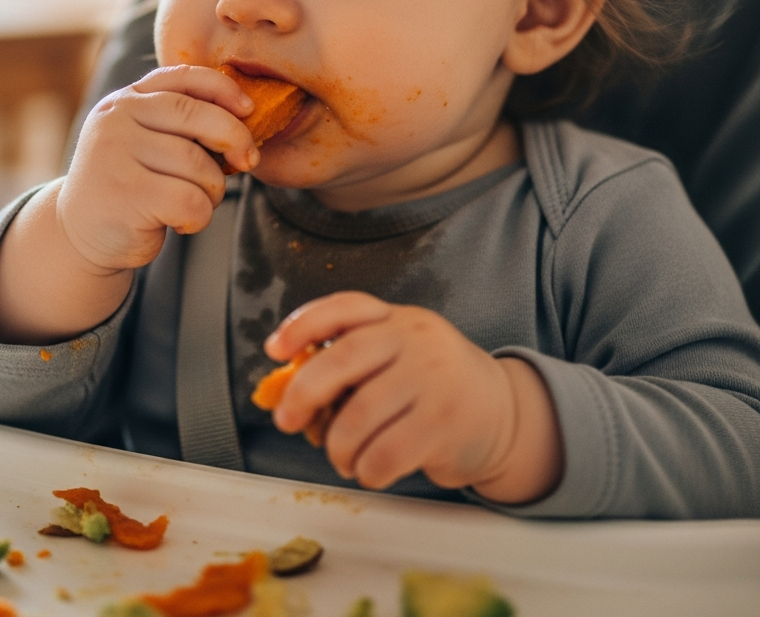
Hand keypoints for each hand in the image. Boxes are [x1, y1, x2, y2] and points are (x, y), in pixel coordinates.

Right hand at [58, 65, 258, 274]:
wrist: (79, 235)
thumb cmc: (130, 185)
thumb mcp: (144, 142)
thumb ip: (179, 124)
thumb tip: (245, 119)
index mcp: (125, 100)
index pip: (183, 77)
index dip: (223, 89)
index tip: (249, 109)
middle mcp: (116, 119)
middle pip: (198, 117)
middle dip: (235, 138)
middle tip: (247, 160)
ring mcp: (116, 155)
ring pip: (199, 165)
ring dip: (213, 189)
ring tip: (198, 201)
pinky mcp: (126, 194)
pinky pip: (191, 200)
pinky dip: (200, 216)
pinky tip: (182, 222)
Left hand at [264, 291, 561, 502]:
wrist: (502, 411)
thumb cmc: (430, 385)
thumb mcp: (397, 356)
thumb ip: (353, 363)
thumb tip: (288, 393)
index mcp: (395, 318)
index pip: (344, 307)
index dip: (303, 325)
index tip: (274, 350)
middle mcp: (414, 340)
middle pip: (342, 359)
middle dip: (303, 393)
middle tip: (287, 420)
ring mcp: (432, 379)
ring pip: (360, 415)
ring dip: (338, 446)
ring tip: (340, 457)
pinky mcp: (444, 423)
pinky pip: (386, 453)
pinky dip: (366, 469)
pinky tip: (369, 469)